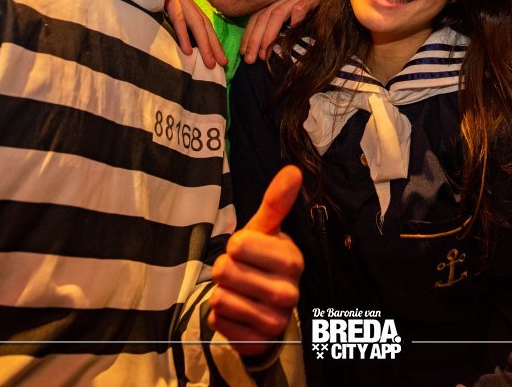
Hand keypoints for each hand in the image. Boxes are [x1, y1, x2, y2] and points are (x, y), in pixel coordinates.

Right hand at [162, 0, 225, 68]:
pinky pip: (178, 19)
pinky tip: (188, 50)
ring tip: (210, 63)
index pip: (204, 23)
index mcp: (186, 2)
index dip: (213, 40)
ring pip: (195, 23)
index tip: (220, 57)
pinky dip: (184, 35)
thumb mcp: (163, 5)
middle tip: (222, 63)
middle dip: (214, 45)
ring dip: (204, 45)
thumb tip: (182, 41)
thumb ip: (174, 18)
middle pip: (204, 24)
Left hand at [209, 165, 304, 355]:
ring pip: (219, 298)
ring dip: (221, 293)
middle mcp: (289, 292)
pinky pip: (218, 322)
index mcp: (293, 260)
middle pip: (225, 271)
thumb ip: (276, 202)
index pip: (239, 244)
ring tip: (239, 292)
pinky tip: (237, 312)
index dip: (235, 245)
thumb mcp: (266, 232)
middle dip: (224, 270)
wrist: (268, 309)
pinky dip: (220, 316)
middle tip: (240, 273)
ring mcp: (274, 320)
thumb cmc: (263, 262)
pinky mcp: (256, 342)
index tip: (247, 251)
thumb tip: (293, 169)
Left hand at [239, 0, 320, 63]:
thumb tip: (261, 48)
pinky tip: (290, 35)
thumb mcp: (291, 17)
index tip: (243, 52)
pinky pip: (301, 9)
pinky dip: (294, 20)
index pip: (257, 16)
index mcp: (276, 1)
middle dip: (254, 40)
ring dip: (268, 36)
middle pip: (263, 17)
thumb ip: (277, 27)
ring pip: (277, 14)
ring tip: (263, 55)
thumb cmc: (311, 9)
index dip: (248, 34)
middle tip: (250, 60)